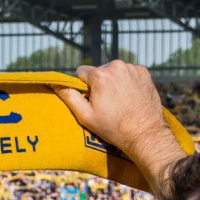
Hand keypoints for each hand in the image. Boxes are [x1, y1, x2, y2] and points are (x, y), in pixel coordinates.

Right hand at [53, 60, 167, 156]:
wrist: (144, 133)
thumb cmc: (112, 127)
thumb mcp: (85, 115)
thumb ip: (69, 96)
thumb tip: (55, 83)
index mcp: (100, 75)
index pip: (81, 72)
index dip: (84, 87)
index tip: (92, 100)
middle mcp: (116, 66)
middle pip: (99, 71)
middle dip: (100, 83)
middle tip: (107, 103)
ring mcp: (132, 68)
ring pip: (114, 71)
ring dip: (113, 82)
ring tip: (120, 100)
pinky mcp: (144, 72)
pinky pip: (128, 72)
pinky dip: (127, 81)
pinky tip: (129, 96)